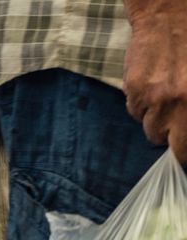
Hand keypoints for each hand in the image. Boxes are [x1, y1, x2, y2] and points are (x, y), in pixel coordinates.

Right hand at [125, 8, 186, 160]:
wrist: (171, 13)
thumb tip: (183, 129)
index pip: (185, 148)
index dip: (183, 150)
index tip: (181, 147)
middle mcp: (178, 103)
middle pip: (164, 140)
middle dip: (169, 136)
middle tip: (173, 124)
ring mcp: (155, 97)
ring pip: (148, 126)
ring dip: (155, 117)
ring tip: (164, 95)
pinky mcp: (134, 89)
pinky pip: (134, 111)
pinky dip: (141, 103)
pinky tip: (151, 84)